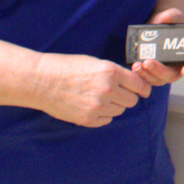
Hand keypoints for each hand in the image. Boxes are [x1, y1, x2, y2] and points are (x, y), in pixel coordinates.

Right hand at [32, 51, 153, 126]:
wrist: (41, 81)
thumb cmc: (67, 67)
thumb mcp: (95, 63)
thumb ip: (115, 74)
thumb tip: (132, 85)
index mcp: (111, 72)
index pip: (140, 85)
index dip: (142, 88)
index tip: (142, 90)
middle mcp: (107, 89)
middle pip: (132, 100)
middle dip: (126, 96)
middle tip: (115, 92)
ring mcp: (98, 106)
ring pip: (120, 111)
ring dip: (114, 105)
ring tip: (98, 97)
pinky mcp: (88, 119)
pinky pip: (107, 120)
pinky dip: (103, 115)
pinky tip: (91, 106)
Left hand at [130, 7, 183, 85]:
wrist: (156, 26)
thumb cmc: (169, 23)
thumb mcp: (173, 16)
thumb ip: (172, 15)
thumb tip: (167, 16)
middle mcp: (178, 68)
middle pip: (172, 76)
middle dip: (160, 71)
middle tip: (149, 63)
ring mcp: (164, 72)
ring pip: (158, 79)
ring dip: (147, 74)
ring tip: (137, 65)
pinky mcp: (152, 72)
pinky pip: (147, 78)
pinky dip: (141, 74)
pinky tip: (134, 66)